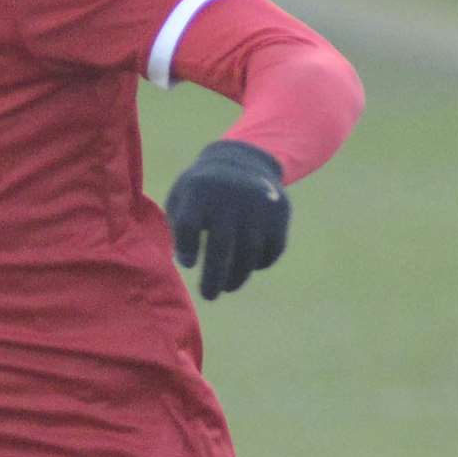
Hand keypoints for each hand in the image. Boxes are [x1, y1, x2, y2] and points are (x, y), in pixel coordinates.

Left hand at [166, 140, 289, 300]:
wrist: (241, 161)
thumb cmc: (201, 189)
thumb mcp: (181, 195)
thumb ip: (177, 225)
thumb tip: (184, 263)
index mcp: (198, 189)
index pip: (189, 225)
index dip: (187, 248)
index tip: (188, 265)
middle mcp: (229, 196)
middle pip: (221, 245)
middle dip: (214, 276)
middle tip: (209, 295)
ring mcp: (258, 204)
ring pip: (249, 251)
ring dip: (238, 275)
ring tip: (227, 287)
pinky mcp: (280, 212)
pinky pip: (272, 248)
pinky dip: (260, 263)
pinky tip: (248, 267)